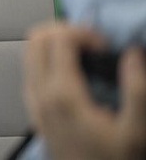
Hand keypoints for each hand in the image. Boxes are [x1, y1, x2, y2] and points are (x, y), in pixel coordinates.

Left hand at [24, 22, 145, 159]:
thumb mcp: (136, 132)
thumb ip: (137, 91)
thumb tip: (131, 54)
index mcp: (62, 94)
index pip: (58, 38)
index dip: (84, 33)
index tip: (106, 48)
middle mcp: (40, 94)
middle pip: (36, 38)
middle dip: (66, 31)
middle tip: (94, 45)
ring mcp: (33, 102)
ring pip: (29, 52)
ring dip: (55, 44)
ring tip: (86, 55)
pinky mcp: (34, 110)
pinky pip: (31, 71)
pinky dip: (47, 60)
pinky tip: (73, 73)